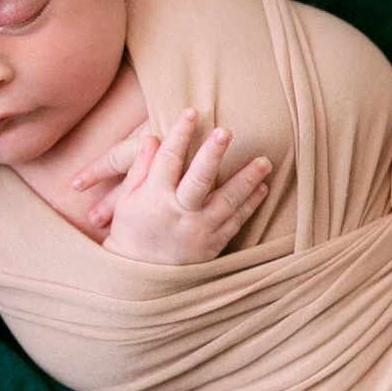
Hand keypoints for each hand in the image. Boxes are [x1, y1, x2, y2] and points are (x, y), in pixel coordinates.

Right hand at [73, 108, 271, 264]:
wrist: (141, 278)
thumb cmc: (131, 231)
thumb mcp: (126, 201)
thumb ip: (141, 169)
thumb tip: (152, 138)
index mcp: (154, 198)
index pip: (168, 160)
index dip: (179, 134)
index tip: (191, 112)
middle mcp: (178, 213)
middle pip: (199, 180)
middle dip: (212, 154)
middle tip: (225, 131)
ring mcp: (199, 230)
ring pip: (227, 201)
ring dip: (247, 180)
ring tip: (265, 161)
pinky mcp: (213, 244)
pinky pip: (236, 222)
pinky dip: (250, 204)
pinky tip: (262, 188)